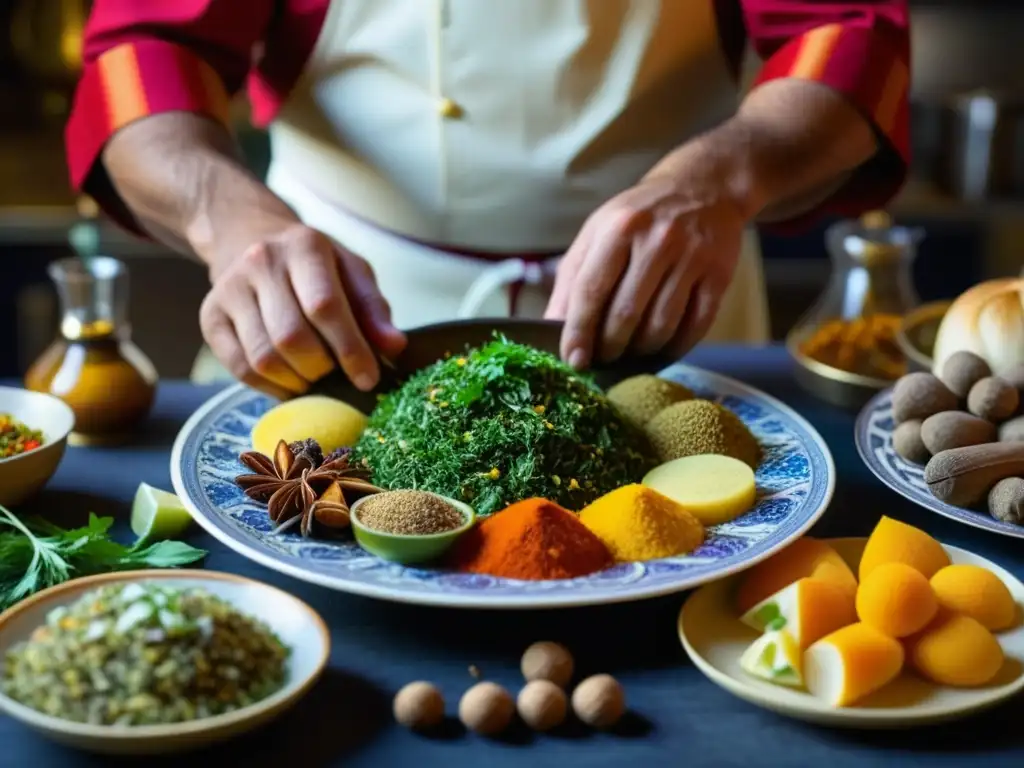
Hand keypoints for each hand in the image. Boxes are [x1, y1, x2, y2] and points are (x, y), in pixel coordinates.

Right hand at [199, 222, 405, 397]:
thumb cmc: (314, 265)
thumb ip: (374, 309)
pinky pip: (239, 369)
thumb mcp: (351, 272)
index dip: (350, 349)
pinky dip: (270, 388)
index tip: (368, 379)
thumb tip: (395, 347)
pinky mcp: (210, 316)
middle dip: (322, 369)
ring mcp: (229, 289)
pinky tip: (289, 383)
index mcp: (304, 246)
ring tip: (315, 379)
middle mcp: (261, 261)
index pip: (325, 306)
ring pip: (264, 358)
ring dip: (296, 382)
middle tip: (337, 377)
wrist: (248, 238)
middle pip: (292, 337)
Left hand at [545, 171, 745, 368]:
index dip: (579, 331)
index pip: (591, 290)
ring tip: (629, 352)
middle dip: (609, 347)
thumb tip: (552, 325)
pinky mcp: (719, 276)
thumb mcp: (598, 232)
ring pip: (661, 326)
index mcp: (619, 228)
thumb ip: (572, 277)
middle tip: (602, 359)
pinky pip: (695, 327)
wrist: (705, 188)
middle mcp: (657, 242)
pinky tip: (661, 350)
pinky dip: (675, 348)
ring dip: (641, 351)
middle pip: (626, 315)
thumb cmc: (639, 217)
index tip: (573, 361)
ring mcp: (692, 259)